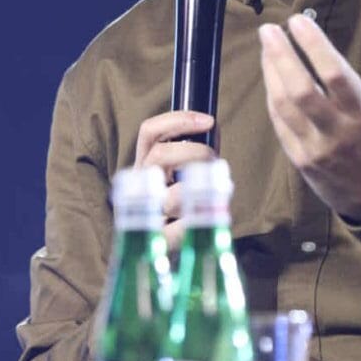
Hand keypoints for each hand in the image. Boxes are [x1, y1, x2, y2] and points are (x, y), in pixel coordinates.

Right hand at [133, 110, 215, 249]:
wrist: (158, 241)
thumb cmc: (179, 197)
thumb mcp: (179, 167)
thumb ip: (192, 149)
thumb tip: (212, 129)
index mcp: (145, 163)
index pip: (149, 131)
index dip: (178, 120)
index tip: (209, 121)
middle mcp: (142, 185)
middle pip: (160, 155)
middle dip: (195, 151)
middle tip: (214, 158)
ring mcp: (149, 211)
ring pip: (172, 195)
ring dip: (201, 187)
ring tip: (219, 186)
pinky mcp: (160, 238)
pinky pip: (177, 230)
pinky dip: (198, 219)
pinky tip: (215, 212)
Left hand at [258, 14, 360, 222]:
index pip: (335, 74)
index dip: (314, 45)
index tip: (298, 21)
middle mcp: (339, 133)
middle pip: (301, 89)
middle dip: (281, 56)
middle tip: (270, 28)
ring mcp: (316, 149)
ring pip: (284, 106)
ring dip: (271, 72)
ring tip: (267, 45)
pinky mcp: (301, 161)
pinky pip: (280, 124)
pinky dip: (272, 97)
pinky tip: (271, 75)